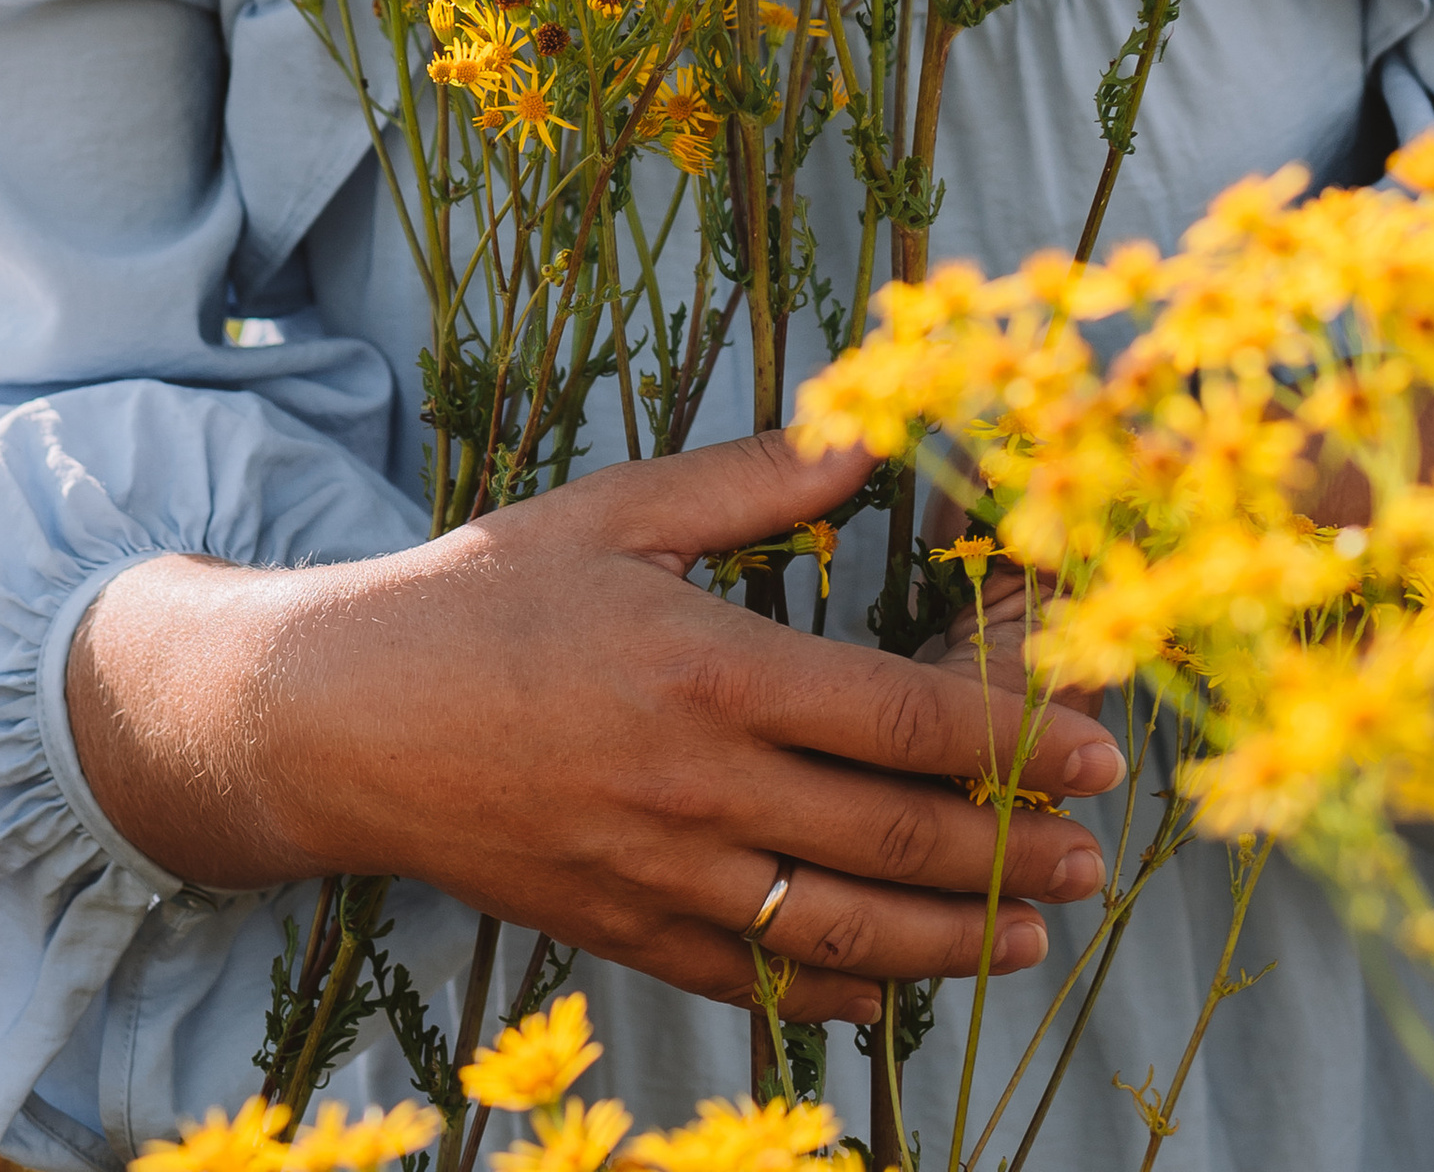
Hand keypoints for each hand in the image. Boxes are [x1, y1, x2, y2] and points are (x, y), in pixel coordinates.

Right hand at [68, 433, 1123, 1027]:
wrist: (337, 719)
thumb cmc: (480, 596)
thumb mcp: (615, 510)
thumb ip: (751, 483)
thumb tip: (866, 438)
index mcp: (711, 670)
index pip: (900, 721)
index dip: (1012, 742)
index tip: (1096, 754)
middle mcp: (699, 788)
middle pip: (892, 840)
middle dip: (1009, 852)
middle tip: (1095, 854)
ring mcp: (660, 875)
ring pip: (838, 931)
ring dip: (950, 941)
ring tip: (1034, 936)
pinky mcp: (620, 930)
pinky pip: (750, 981)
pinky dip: (834, 994)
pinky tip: (892, 992)